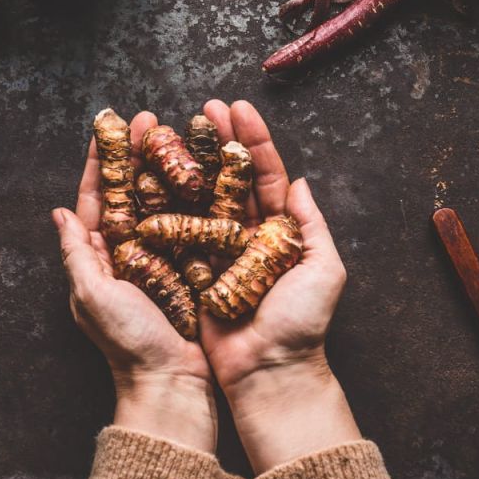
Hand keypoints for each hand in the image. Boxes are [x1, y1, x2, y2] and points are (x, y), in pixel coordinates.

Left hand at [53, 111, 215, 452]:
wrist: (171, 381)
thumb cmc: (127, 342)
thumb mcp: (92, 296)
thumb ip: (76, 253)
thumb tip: (58, 212)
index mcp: (98, 256)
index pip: (96, 198)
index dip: (102, 162)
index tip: (108, 127)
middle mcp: (128, 252)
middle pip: (131, 190)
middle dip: (137, 152)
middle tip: (150, 117)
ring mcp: (160, 257)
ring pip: (161, 200)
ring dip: (167, 165)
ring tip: (179, 131)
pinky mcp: (189, 265)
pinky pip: (190, 222)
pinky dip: (195, 194)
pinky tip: (206, 169)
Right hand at [198, 100, 360, 471]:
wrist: (268, 372)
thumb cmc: (300, 326)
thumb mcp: (324, 271)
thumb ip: (312, 226)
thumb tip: (301, 183)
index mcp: (279, 231)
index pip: (265, 175)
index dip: (252, 140)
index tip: (237, 108)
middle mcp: (246, 234)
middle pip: (230, 176)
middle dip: (218, 139)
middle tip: (204, 107)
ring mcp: (217, 250)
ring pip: (201, 196)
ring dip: (190, 162)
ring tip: (175, 129)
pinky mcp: (192, 268)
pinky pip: (178, 230)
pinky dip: (166, 201)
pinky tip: (153, 173)